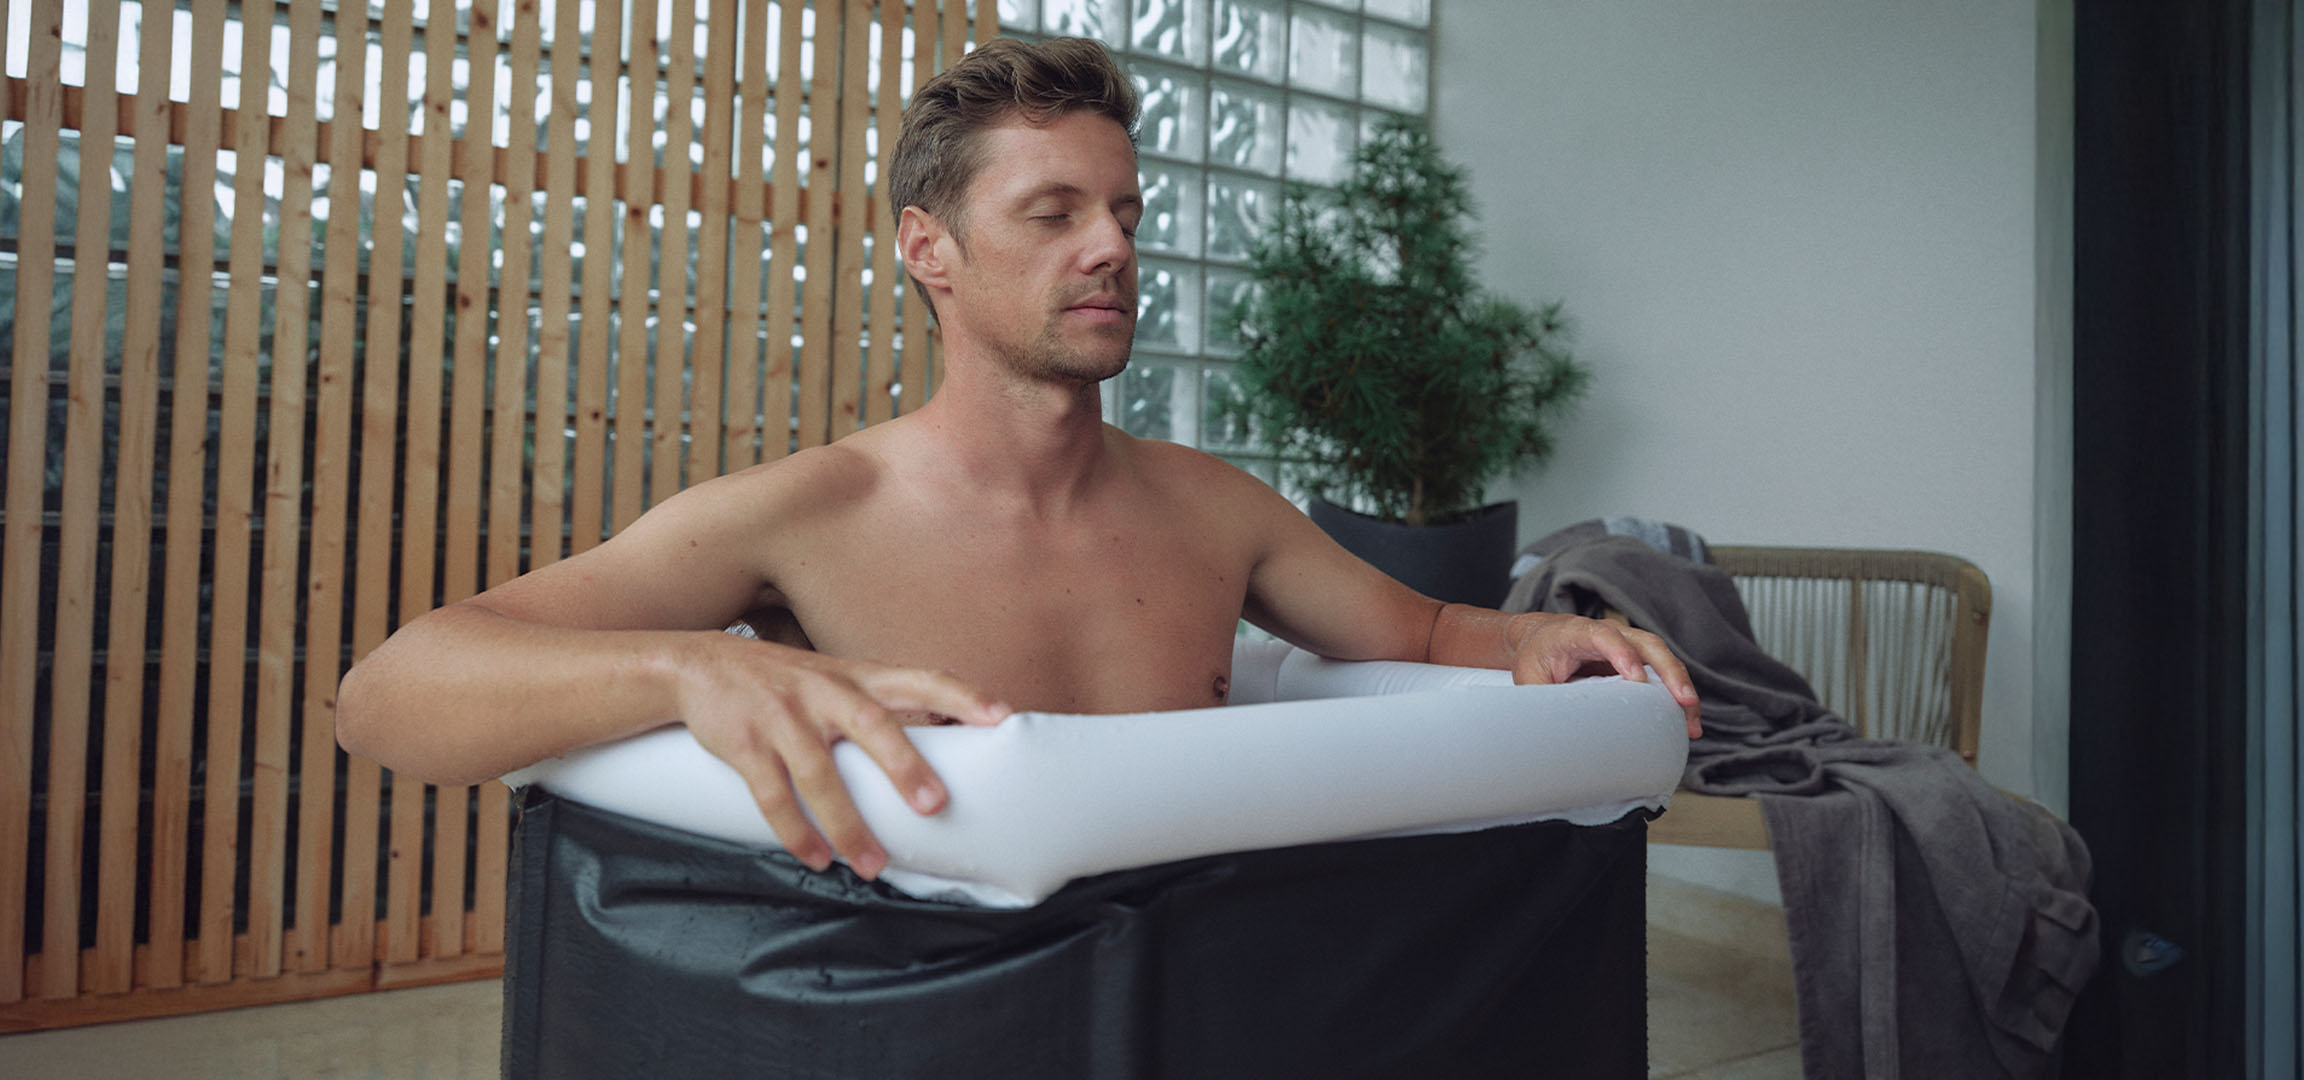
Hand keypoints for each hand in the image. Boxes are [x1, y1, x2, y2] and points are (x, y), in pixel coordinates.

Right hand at [674, 634, 1011, 879]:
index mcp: (857, 676)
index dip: (962, 697)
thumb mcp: (837, 677)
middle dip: (903, 764)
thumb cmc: (787, 682)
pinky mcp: (745, 743)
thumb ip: (883, 705)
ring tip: (874, 866)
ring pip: (820, 773)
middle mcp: (824, 691)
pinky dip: (796, 831)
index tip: (1001, 717)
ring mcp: (783, 716)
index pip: (919, 679)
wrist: (698, 666)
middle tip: (934, 805)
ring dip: (847, 824)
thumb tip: (945, 739)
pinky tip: (817, 860)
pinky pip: (773, 794)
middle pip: (871, 724)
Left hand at [1505, 613, 1702, 737]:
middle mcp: (1610, 632)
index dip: (1621, 653)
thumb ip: (1540, 699)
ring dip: (1681, 687)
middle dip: (1669, 672)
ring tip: (1691, 723)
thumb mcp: (1529, 678)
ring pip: (1663, 658)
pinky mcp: (1638, 656)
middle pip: (1647, 644)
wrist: (1540, 637)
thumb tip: (1551, 734)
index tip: (1635, 678)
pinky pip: (1663, 670)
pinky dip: (1677, 693)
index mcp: (1578, 632)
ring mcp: (1628, 641)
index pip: (1604, 637)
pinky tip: (1687, 719)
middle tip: (1683, 701)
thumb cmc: (1535, 656)